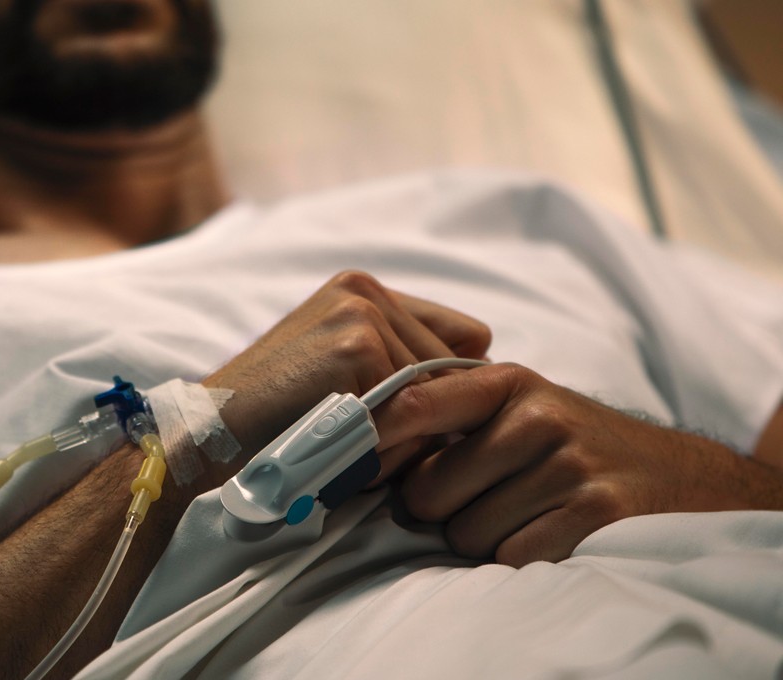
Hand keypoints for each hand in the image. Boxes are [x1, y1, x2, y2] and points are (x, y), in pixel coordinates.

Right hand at [202, 271, 490, 486]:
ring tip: (351, 440)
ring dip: (410, 428)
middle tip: (365, 436)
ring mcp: (362, 311)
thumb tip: (486, 389)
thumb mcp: (339, 375)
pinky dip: (390, 439)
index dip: (443, 387)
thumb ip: (399, 364)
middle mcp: (365, 288)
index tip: (407, 418)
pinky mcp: (357, 344)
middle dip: (428, 410)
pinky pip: (415, 405)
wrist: (210, 436)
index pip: (462, 337)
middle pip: (456, 363)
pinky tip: (345, 443)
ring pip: (438, 388)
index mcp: (361, 289)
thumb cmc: (276, 420)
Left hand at [374, 363, 782, 565]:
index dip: (372, 440)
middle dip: (440, 511)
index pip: (414, 405)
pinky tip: (548, 537)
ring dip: (482, 540)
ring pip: (465, 533)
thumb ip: (454, 418)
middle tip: (478, 503)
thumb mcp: (523, 409)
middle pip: (429, 491)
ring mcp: (568, 464)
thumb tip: (365, 451)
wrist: (686, 480)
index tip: (350, 464)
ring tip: (524, 517)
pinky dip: (519, 560)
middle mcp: (537, 417)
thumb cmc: (580, 448)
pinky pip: (510, 558)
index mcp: (509, 384)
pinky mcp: (595, 513)